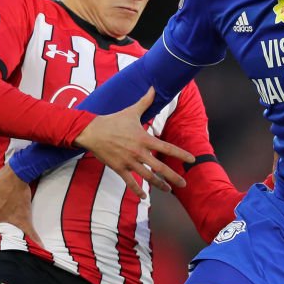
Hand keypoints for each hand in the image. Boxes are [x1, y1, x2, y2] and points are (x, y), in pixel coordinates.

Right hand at [75, 87, 194, 197]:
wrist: (91, 131)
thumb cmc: (112, 121)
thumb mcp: (131, 111)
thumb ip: (145, 101)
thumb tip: (153, 87)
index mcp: (144, 139)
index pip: (167, 148)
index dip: (181, 154)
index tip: (192, 159)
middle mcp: (139, 152)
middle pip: (160, 167)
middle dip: (173, 176)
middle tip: (184, 184)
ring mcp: (129, 162)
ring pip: (147, 177)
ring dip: (159, 185)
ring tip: (169, 190)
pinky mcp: (119, 168)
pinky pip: (130, 182)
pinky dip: (137, 190)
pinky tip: (144, 197)